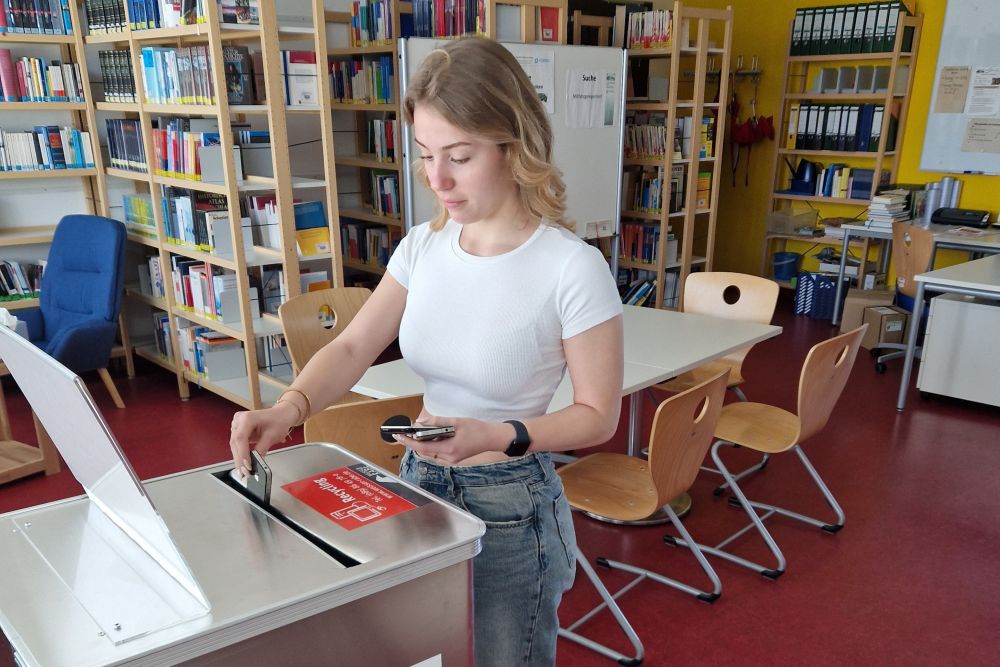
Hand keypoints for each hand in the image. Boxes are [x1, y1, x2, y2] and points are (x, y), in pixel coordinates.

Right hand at [229, 401, 298, 477]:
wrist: (281, 415)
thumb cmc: (279, 420)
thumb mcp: (272, 436)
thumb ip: (262, 449)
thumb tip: (255, 461)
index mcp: (247, 417)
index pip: (241, 438)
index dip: (243, 453)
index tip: (247, 465)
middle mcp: (239, 420)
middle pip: (235, 442)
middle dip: (240, 460)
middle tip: (245, 473)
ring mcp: (237, 425)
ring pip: (234, 445)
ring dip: (239, 459)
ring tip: (243, 472)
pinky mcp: (239, 430)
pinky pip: (237, 445)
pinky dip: (240, 455)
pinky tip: (243, 464)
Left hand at [394, 413, 509, 464]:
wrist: (492, 438)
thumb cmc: (476, 429)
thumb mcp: (456, 421)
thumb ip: (438, 422)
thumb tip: (420, 422)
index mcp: (449, 449)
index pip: (423, 447)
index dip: (409, 442)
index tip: (399, 436)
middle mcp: (448, 458)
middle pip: (425, 450)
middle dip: (413, 441)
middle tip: (403, 433)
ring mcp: (451, 460)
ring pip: (431, 451)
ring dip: (422, 442)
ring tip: (414, 432)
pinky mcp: (453, 458)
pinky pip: (437, 451)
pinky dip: (432, 443)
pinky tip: (431, 435)